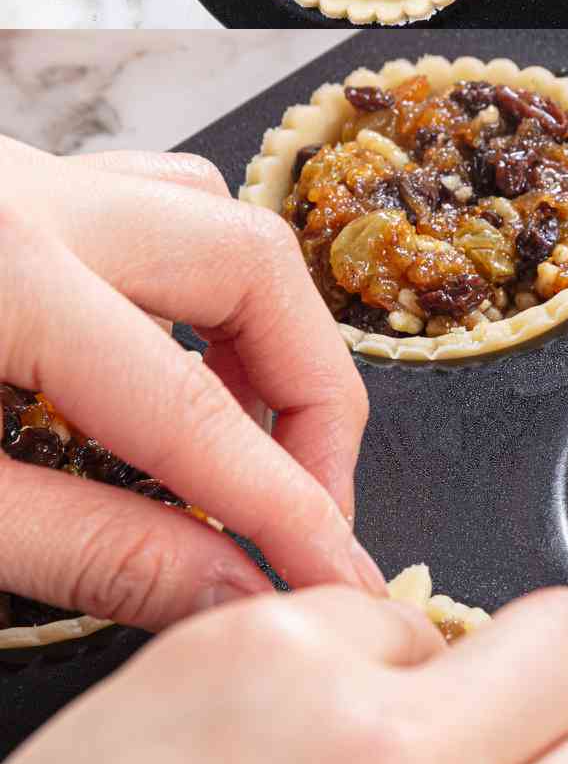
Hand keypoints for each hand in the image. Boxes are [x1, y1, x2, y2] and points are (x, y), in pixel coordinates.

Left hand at [0, 135, 379, 626]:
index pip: (192, 408)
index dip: (286, 505)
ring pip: (208, 212)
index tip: (338, 576)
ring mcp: (22, 175)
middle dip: (307, 391)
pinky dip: (191, 282)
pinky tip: (170, 358)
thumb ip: (89, 551)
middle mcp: (30, 197)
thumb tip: (235, 587)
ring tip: (240, 441)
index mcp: (5, 274)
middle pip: (252, 261)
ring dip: (256, 327)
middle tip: (305, 506)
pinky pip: (145, 203)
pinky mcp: (10, 188)